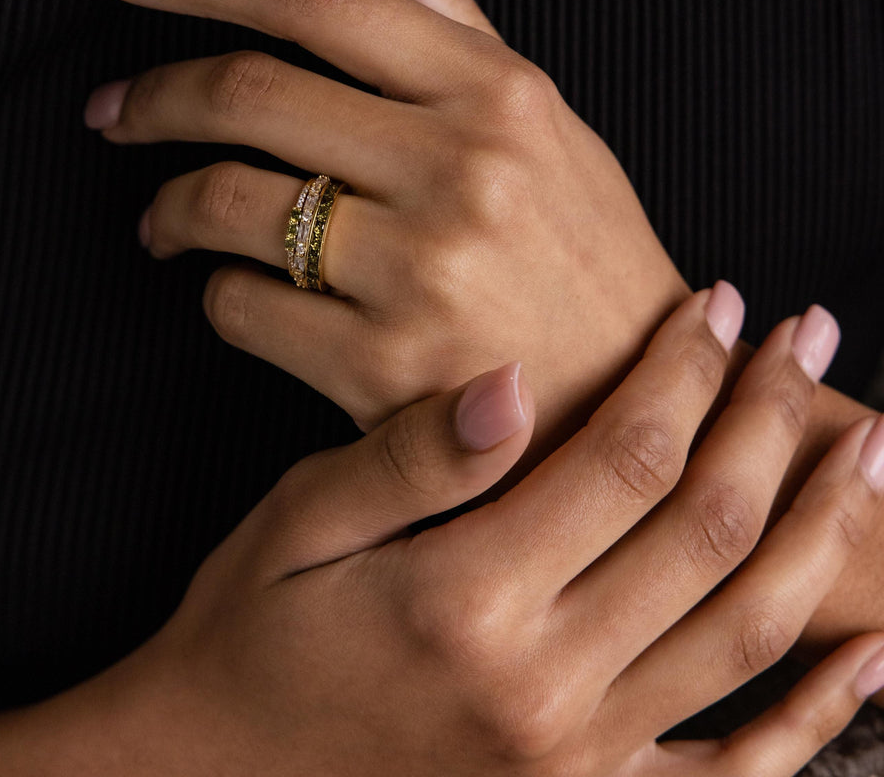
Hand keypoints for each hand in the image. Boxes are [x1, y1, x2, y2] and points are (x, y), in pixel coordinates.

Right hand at [0, 288, 878, 776]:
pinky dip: (820, 713)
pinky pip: (736, 771)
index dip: (682, 371)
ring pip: (746, 629)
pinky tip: (869, 652)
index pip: (621, 457)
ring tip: (865, 450)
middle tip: (807, 339)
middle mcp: (541, 683)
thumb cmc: (252, 627)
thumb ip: (409, 456)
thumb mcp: (300, 522)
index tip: (717, 307)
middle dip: (770, 419)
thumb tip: (512, 379)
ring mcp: (576, 757)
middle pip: (704, 528)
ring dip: (820, 529)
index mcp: (465, 597)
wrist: (218, 766)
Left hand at [83, 0, 689, 442]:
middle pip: (249, 91)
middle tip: (113, 112)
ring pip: (226, 203)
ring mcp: (421, 274)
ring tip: (160, 220)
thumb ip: (442, 14)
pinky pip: (242, 309)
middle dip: (150, 96)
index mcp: (496, 94)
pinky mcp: (383, 371)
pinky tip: (232, 291)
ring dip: (166, 206)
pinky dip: (215, 292)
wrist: (633, 399)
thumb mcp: (541, 118)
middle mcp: (460, 171)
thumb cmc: (583, 252)